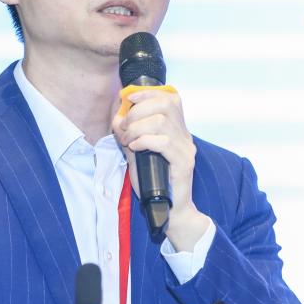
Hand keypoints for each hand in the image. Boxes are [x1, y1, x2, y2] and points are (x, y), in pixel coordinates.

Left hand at [111, 87, 210, 250]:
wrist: (169, 211)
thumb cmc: (152, 182)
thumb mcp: (137, 153)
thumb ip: (130, 135)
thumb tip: (117, 118)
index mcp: (177, 130)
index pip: (170, 98)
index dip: (148, 93)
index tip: (128, 97)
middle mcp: (185, 136)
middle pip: (165, 105)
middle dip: (138, 112)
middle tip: (125, 129)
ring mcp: (186, 149)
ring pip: (161, 122)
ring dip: (137, 128)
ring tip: (128, 141)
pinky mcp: (184, 163)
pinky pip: (164, 142)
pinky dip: (144, 141)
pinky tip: (135, 148)